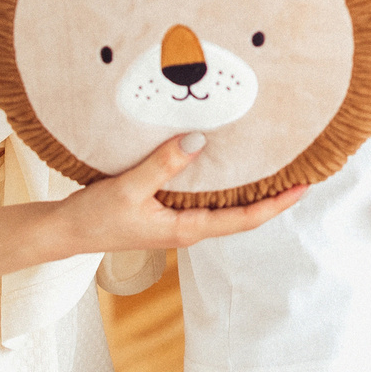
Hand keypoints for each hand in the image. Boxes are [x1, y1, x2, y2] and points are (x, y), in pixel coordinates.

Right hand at [57, 136, 307, 252]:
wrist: (66, 231)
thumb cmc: (95, 217)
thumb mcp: (128, 189)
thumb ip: (163, 165)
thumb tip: (200, 140)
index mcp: (187, 230)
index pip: (244, 220)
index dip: (276, 205)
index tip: (304, 188)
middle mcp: (189, 227)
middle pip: (243, 215)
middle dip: (274, 197)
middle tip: (303, 172)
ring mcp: (180, 220)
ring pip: (226, 206)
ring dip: (253, 190)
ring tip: (278, 166)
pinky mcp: (168, 210)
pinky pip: (207, 197)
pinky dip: (226, 183)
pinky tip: (229, 163)